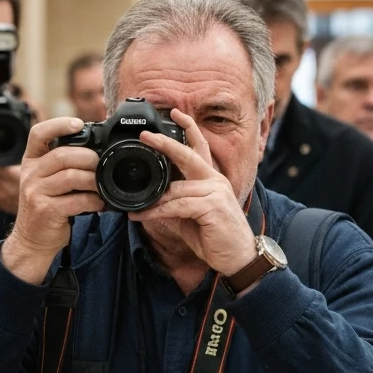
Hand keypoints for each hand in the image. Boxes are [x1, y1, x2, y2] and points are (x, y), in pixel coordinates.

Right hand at [0, 117, 105, 283]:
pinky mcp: (46, 210)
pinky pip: (76, 200)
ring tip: (101, 186)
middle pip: (63, 155)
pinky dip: (93, 201)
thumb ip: (62, 164)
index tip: (78, 123)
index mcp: (31, 161)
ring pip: (71, 176)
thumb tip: (96, 150)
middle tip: (101, 166)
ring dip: (93, 180)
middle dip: (89, 158)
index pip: (38, 133)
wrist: (32, 240)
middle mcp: (30, 174)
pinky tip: (98, 203)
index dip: (59, 124)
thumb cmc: (47, 206)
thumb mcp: (46, 180)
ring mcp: (35, 192)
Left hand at [127, 109, 256, 276]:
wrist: (238, 258)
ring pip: (176, 189)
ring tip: (135, 208)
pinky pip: (177, 205)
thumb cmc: (217, 238)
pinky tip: (143, 216)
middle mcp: (215, 181)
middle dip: (165, 143)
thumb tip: (155, 199)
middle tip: (146, 135)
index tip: (174, 113)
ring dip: (152, 200)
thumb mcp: (193, 216)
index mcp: (212, 179)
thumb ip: (177, 202)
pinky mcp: (212, 206)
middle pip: (188, 155)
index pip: (200, 147)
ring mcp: (216, 192)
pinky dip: (157, 212)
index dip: (189, 128)